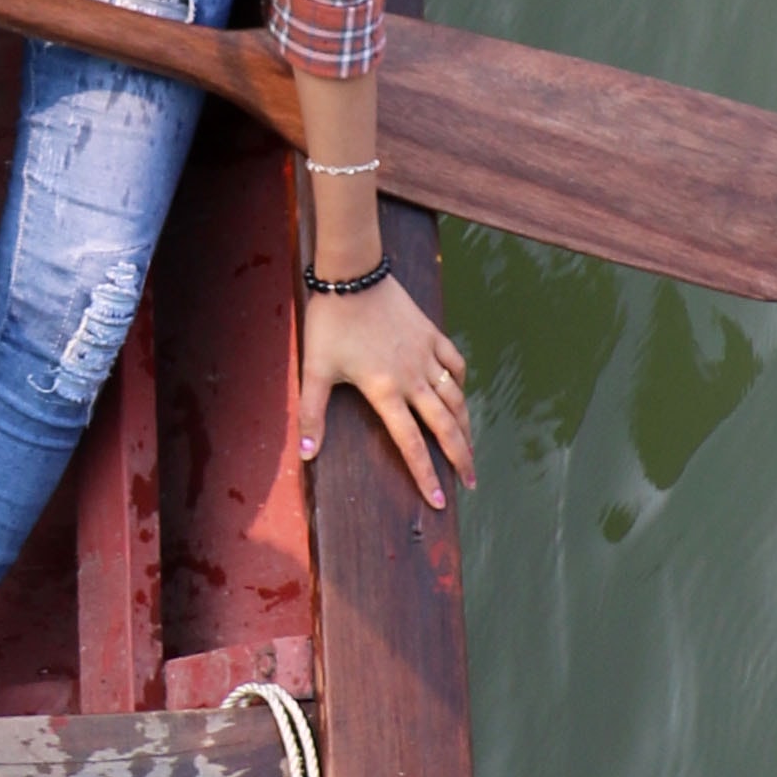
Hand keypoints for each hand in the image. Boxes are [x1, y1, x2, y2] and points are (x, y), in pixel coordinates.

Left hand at [301, 266, 474, 504]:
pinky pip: (454, 363)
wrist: (352, 274)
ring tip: (471, 449)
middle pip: (445, 427)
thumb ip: (311, 413)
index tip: (439, 502)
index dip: (426, 475)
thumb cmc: (331, 322)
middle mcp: (413, 378)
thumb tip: (305, 454)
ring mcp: (425, 355)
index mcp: (386, 391)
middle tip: (470, 483)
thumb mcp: (315, 368)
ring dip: (466, 426)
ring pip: (456, 398)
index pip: (411, 444)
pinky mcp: (431, 333)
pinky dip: (461, 382)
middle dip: (460, 458)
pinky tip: (460, 393)